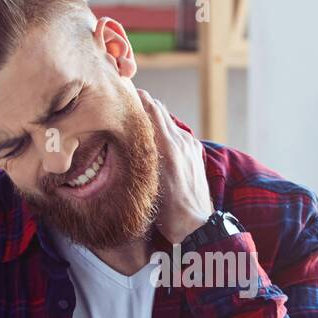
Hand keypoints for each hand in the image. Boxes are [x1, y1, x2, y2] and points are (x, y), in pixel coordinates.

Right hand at [138, 89, 212, 243]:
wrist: (196, 225)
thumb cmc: (167, 211)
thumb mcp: (147, 182)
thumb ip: (142, 154)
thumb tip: (127, 135)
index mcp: (168, 147)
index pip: (151, 108)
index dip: (136, 97)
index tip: (121, 93)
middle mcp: (181, 142)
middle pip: (159, 109)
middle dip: (143, 103)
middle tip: (125, 104)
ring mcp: (190, 145)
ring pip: (169, 120)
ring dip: (154, 116)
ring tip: (137, 122)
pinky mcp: (196, 151)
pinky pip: (178, 132)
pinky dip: (165, 130)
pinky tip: (155, 141)